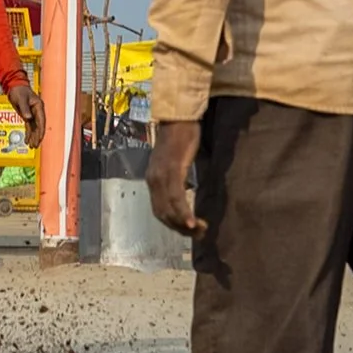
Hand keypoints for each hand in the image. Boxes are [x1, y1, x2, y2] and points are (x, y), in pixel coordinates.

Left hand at [5, 78, 43, 146]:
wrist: (14, 86)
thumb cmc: (19, 91)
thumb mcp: (21, 99)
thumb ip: (25, 109)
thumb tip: (28, 118)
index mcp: (39, 107)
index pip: (41, 121)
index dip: (40, 131)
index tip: (39, 139)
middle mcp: (37, 111)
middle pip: (39, 127)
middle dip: (37, 137)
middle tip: (35, 146)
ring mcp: (33, 114)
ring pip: (34, 128)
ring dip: (33, 137)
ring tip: (32, 146)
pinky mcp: (27, 115)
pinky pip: (29, 126)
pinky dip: (28, 134)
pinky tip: (27, 141)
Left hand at [148, 119, 202, 235]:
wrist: (178, 117)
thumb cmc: (180, 137)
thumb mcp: (175, 161)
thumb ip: (176, 176)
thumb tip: (186, 189)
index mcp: (153, 180)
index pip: (159, 210)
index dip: (174, 224)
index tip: (189, 231)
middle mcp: (153, 180)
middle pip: (163, 214)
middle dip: (180, 229)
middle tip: (199, 235)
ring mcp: (161, 175)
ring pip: (169, 209)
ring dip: (184, 224)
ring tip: (200, 231)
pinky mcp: (172, 170)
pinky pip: (176, 197)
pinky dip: (183, 212)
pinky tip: (193, 222)